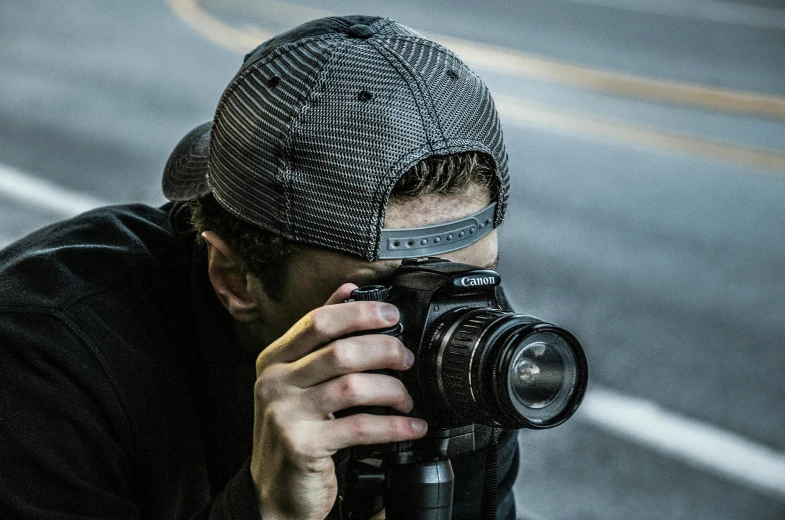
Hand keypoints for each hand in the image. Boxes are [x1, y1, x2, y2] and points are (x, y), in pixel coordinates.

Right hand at [250, 283, 427, 519]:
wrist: (274, 489)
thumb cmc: (293, 428)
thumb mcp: (296, 378)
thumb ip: (319, 335)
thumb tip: (347, 290)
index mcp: (274, 359)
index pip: (318, 321)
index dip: (359, 313)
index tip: (391, 314)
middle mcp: (275, 383)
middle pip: (341, 351)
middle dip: (384, 350)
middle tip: (406, 358)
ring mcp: (286, 414)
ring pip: (353, 386)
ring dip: (392, 389)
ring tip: (406, 398)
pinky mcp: (303, 445)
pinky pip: (360, 427)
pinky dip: (394, 426)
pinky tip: (410, 426)